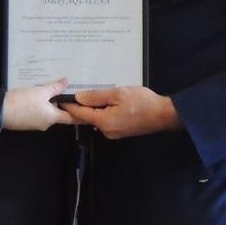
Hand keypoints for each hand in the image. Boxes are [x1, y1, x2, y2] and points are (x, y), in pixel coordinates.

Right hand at [2, 78, 75, 130]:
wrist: (0, 111)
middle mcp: (46, 124)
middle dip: (62, 105)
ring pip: (48, 114)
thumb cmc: (23, 101)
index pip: (72, 118)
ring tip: (51, 92)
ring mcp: (35, 124)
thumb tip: (67, 82)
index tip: (88, 109)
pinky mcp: (26, 123)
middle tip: (67, 93)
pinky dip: (40, 107)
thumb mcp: (41, 91)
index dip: (80, 114)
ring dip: (50, 105)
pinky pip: (38, 114)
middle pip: (59, 115)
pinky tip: (37, 98)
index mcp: (52, 118)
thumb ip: (55, 87)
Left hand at [62, 86, 182, 138]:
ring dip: (94, 108)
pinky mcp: (121, 131)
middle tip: (75, 91)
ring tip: (92, 94)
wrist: (164, 115)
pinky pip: (106, 121)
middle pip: (87, 117)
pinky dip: (103, 112)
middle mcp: (106, 131)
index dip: (70, 105)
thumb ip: (97, 96)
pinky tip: (107, 102)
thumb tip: (79, 97)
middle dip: (82, 105)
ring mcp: (114, 133)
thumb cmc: (142, 102)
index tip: (61, 97)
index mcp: (103, 122)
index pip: (79, 114)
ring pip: (97, 119)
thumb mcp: (118, 94)